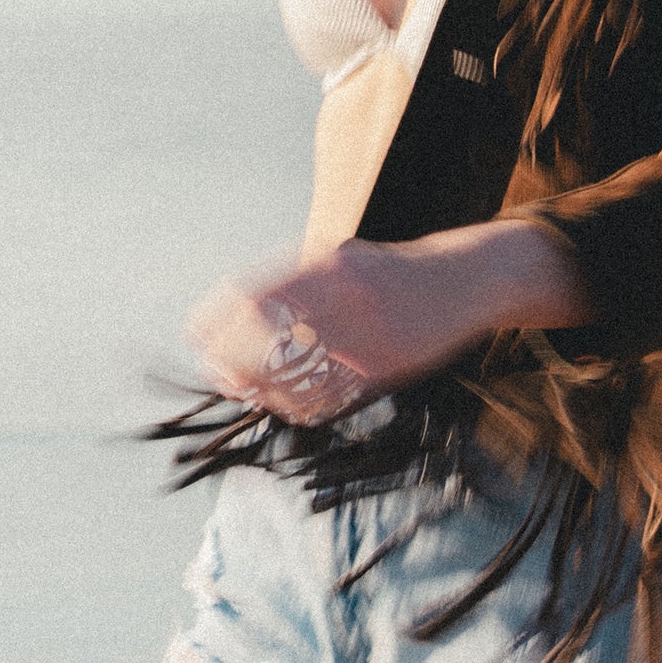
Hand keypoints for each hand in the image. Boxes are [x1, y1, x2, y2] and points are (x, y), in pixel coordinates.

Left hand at [185, 224, 588, 424]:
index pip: (254, 294)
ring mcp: (369, 334)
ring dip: (264, 388)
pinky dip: (302, 404)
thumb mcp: (343, 257)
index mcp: (329, 263)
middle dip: (233, 362)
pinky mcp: (389, 366)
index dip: (218, 320)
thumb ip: (296, 280)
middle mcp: (346, 296)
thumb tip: (236, 308)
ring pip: (299, 373)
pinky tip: (288, 404)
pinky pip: (333, 395)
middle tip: (218, 375)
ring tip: (247, 392)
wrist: (466, 278)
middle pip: (268, 337)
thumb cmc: (392, 271)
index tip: (195, 337)